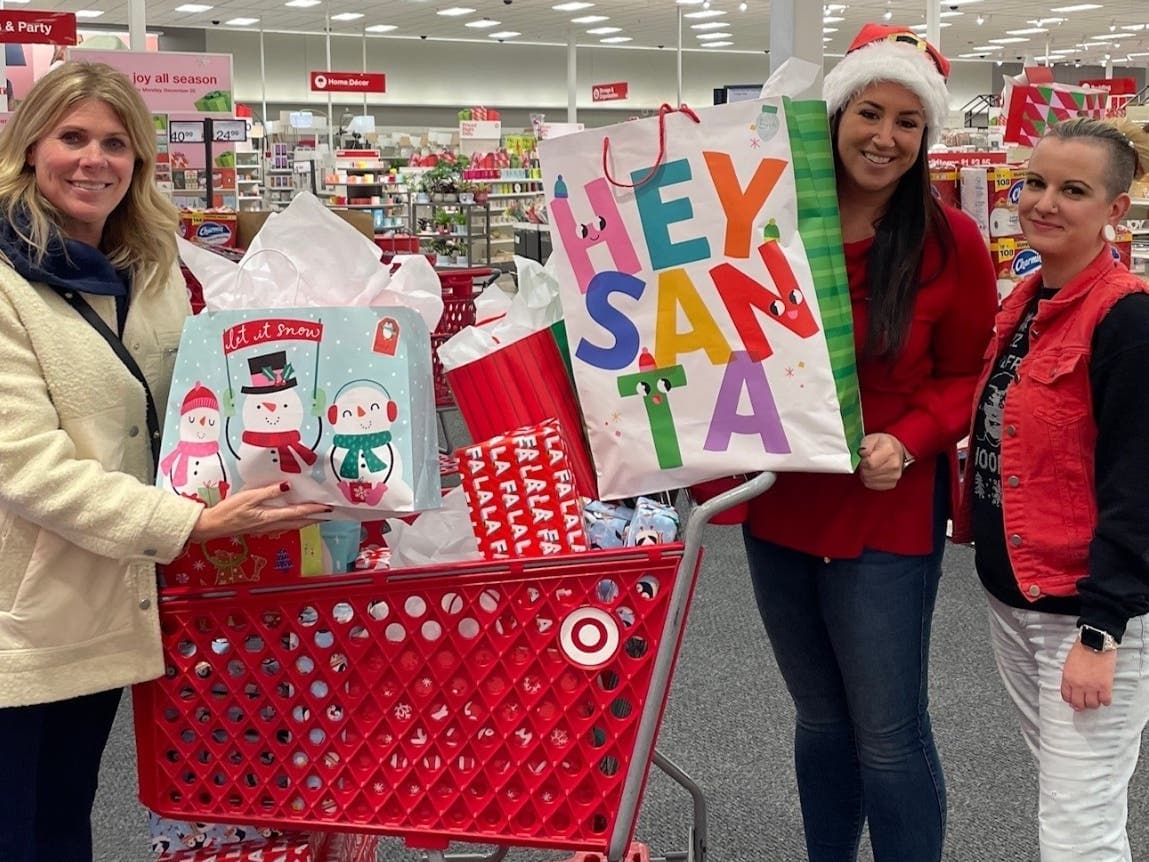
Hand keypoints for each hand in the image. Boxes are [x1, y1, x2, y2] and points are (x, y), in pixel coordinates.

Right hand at [188, 482, 329, 542]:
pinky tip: (295, 518)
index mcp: (270, 516)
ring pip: (292, 525)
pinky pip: (284, 525)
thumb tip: (287, 486)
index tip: (327, 507)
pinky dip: (294, 521)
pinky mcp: (262, 528)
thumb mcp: (248, 497)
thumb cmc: (229, 511)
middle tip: (329, 513)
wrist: (213, 526)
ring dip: (306, 520)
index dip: (314, 509)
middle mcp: (272, 525)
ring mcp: (267, 528)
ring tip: (317, 515)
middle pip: (299, 522)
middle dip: (315, 518)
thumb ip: (269, 492)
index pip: (298, 512)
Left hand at [857, 432, 907, 490]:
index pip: (869, 463)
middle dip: (863, 468)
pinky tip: (873, 473)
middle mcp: (895, 465)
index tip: (863, 457)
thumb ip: (865, 445)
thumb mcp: (872, 438)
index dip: (862, 461)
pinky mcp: (892, 484)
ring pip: (869, 480)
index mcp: (890, 451)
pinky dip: (869, 480)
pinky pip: (873, 486)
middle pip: (868, 473)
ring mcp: (895, 476)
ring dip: (865, 474)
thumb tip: (862, 453)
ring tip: (869, 467)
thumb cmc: (883, 444)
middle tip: (866, 462)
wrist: (896, 450)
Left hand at [1061, 640, 1116, 710]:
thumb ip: (1070, 676)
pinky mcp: (1105, 686)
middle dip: (1082, 705)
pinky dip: (1106, 701)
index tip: (1074, 701)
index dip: (1070, 700)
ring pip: (1092, 705)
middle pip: (1079, 704)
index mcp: (1067, 678)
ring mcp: (1092, 687)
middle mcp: (1078, 685)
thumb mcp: (1069, 664)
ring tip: (1096, 699)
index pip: (1066, 696)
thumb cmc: (1081, 650)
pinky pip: (1105, 700)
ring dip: (1094, 703)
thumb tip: (1073, 687)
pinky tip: (1105, 697)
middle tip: (1085, 703)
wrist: (1095, 643)